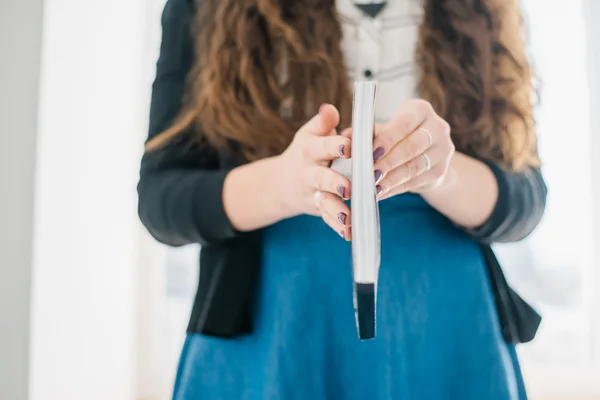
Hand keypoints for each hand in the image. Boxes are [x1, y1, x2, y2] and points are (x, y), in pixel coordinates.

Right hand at [275, 104, 352, 239]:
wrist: (282, 183)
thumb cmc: (306, 152)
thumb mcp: (310, 133)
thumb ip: (323, 122)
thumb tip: (330, 109)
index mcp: (310, 150)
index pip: (323, 146)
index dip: (336, 145)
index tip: (350, 145)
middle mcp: (310, 172)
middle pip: (322, 177)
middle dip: (334, 182)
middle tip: (348, 187)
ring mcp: (313, 192)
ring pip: (325, 202)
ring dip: (337, 210)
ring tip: (348, 217)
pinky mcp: (319, 208)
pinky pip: (328, 219)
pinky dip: (338, 227)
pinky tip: (349, 233)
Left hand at [372, 99, 454, 199]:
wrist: (426, 154)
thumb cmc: (397, 137)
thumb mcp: (383, 131)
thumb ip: (366, 134)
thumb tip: (346, 138)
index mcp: (420, 110)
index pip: (404, 124)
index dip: (387, 139)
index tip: (371, 153)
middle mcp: (437, 127)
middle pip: (412, 146)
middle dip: (389, 162)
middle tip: (370, 174)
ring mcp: (443, 149)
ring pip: (415, 166)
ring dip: (392, 179)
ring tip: (373, 187)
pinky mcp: (442, 170)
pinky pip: (416, 181)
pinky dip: (396, 188)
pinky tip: (381, 193)